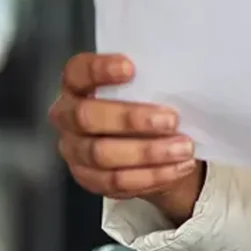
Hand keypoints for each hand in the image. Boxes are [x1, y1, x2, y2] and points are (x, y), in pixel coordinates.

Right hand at [48, 53, 203, 223]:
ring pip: (102, 155)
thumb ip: (150, 80)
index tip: (131, 68)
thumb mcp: (146, 86)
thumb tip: (181, 76)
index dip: (99, 69)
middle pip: (86, 117)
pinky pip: (116, 182)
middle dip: (130, 119)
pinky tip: (176, 168)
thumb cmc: (145, 103)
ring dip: (147, 152)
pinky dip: (150, 176)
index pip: (77, 72)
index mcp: (76, 85)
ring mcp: (75, 151)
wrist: (146, 143)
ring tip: (182, 148)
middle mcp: (67, 117)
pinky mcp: (89, 179)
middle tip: (171, 120)